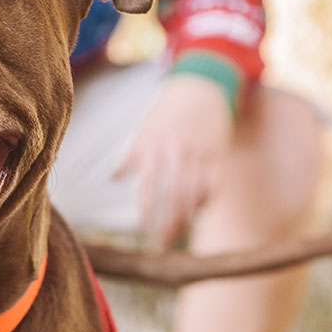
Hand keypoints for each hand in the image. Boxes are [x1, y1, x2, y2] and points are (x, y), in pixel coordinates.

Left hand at [115, 73, 233, 246]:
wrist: (201, 87)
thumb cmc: (168, 112)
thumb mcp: (145, 128)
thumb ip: (131, 155)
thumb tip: (113, 178)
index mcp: (155, 145)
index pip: (149, 183)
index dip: (146, 207)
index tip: (143, 227)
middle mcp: (177, 151)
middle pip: (174, 194)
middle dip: (169, 222)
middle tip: (163, 244)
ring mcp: (200, 152)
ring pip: (195, 192)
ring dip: (187, 217)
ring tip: (178, 234)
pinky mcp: (218, 153)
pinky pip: (215, 183)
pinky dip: (207, 200)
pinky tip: (199, 211)